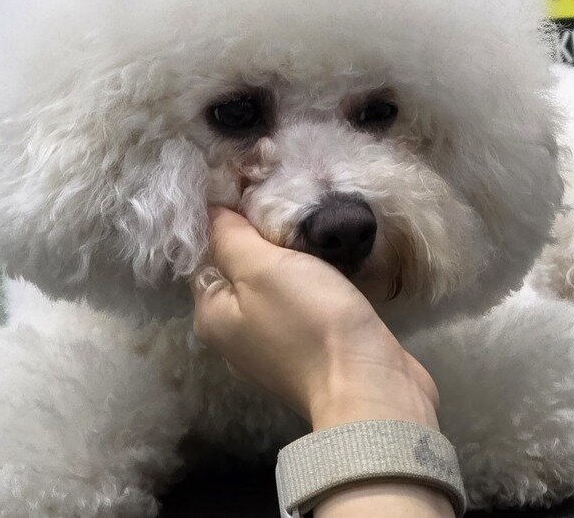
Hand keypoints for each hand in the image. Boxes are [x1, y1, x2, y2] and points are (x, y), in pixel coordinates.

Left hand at [190, 207, 438, 430]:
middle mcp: (235, 338)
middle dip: (262, 241)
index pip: (205, 256)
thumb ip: (231, 237)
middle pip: (240, 274)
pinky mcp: (311, 356)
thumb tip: (209, 210)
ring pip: (274, 290)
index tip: (257, 191)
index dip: (226, 222)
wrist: (369, 383)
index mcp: (212, 318)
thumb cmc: (309, 321)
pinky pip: (302, 308)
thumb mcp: (262, 267)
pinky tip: (331, 270)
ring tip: (314, 230)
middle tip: (291, 205)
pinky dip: (312, 287)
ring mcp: (273, 351)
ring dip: (291, 263)